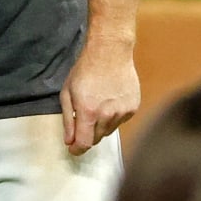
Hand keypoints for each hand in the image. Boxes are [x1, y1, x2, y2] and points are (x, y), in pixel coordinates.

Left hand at [60, 38, 139, 155]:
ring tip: (98, 105)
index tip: (74, 148)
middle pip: (97, 139)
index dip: (77, 149)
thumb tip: (69, 141)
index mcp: (89, 112)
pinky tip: (110, 100)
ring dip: (101, 125)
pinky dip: (114, 117)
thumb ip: (68, 120)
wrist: (110, 51)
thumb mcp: (67, 93)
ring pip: (109, 131)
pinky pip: (120, 121)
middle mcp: (108, 115)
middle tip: (84, 118)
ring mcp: (123, 112)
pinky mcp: (133, 107)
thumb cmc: (85, 70)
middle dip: (88, 134)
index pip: (84, 143)